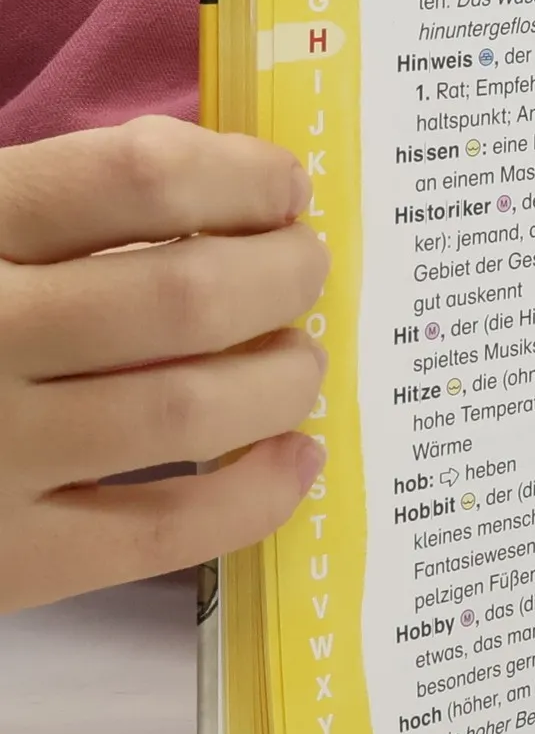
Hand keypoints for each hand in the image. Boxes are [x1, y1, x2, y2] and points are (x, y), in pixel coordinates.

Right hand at [0, 118, 328, 612]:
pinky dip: (258, 493)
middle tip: (306, 268)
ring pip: (189, 411)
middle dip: (282, 276)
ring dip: (282, 379)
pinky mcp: (8, 560)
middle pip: (184, 297)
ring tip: (299, 359)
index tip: (286, 186)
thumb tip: (217, 173)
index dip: (238, 177)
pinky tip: (296, 453)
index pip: (131, 177)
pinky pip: (165, 530)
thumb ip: (58, 193)